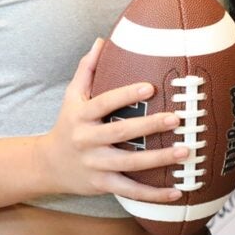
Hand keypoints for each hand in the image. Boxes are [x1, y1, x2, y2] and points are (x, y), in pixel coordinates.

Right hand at [36, 39, 189, 203]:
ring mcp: (96, 165)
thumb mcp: (72, 96)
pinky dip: (154, 195)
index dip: (126, 95)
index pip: (104, 103)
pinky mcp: (103, 185)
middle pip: (121, 133)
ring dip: (159, 159)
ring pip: (130, 164)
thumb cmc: (68, 124)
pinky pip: (131, 191)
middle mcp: (87, 140)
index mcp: (82, 115)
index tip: (150, 87)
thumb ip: (87, 69)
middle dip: (150, 126)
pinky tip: (177, 192)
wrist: (48, 164)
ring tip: (185, 151)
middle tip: (177, 119)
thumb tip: (102, 40)